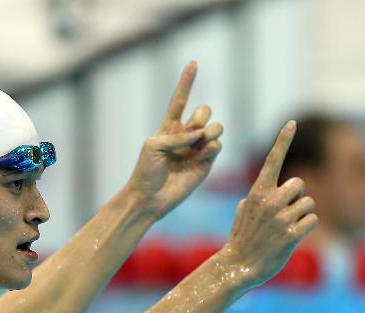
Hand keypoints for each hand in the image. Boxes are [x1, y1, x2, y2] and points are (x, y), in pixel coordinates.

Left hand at [124, 61, 223, 220]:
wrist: (150, 197)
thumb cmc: (146, 171)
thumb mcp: (153, 146)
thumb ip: (176, 136)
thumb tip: (200, 136)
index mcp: (169, 127)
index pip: (180, 100)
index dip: (186, 82)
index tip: (193, 63)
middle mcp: (186, 135)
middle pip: (205, 110)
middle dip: (203, 116)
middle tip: (193, 131)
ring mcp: (197, 149)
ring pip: (216, 127)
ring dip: (211, 131)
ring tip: (200, 144)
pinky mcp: (206, 163)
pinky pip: (218, 146)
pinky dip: (212, 147)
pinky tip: (201, 155)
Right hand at [220, 121, 317, 287]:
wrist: (237, 268)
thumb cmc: (240, 242)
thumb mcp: (241, 215)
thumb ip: (251, 201)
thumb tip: (251, 198)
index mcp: (257, 192)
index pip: (272, 160)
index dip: (282, 140)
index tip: (291, 122)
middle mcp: (269, 201)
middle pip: (300, 184)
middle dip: (297, 198)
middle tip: (285, 214)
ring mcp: (281, 218)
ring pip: (308, 204)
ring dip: (302, 215)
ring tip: (286, 229)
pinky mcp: (292, 235)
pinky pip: (313, 220)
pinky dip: (307, 228)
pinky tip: (293, 237)